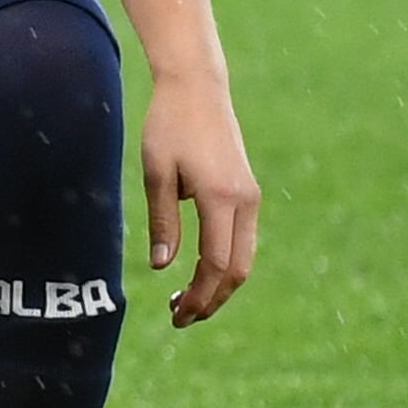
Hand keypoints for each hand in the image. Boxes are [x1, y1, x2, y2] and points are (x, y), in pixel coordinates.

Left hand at [140, 69, 260, 323]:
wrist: (198, 89)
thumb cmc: (168, 126)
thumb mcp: (156, 172)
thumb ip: (163, 221)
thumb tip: (163, 268)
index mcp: (220, 197)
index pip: (216, 264)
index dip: (199, 295)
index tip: (176, 315)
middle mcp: (244, 201)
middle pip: (237, 269)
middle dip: (212, 299)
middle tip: (180, 318)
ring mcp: (251, 197)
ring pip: (245, 258)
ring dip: (219, 284)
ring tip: (185, 301)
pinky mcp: (249, 192)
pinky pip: (243, 240)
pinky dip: (225, 263)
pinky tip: (199, 272)